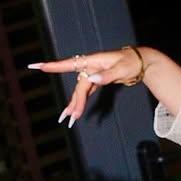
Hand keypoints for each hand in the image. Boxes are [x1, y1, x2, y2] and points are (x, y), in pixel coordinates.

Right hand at [28, 46, 147, 126]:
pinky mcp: (97, 79)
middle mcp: (90, 67)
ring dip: (75, 104)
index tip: (38, 67)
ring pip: (80, 91)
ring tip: (69, 119)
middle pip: (78, 86)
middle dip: (74, 101)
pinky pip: (85, 92)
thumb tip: (91, 80)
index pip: (70, 64)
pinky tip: (75, 111)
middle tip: (70, 117)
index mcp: (93, 61)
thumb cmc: (131, 62)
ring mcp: (93, 73)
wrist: (141, 62)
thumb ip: (106, 76)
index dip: (53, 66)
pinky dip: (81, 101)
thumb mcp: (121, 69)